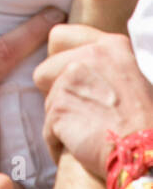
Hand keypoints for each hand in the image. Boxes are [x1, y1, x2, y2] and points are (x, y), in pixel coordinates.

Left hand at [34, 26, 152, 175]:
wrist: (149, 152)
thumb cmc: (149, 124)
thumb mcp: (137, 77)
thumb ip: (108, 66)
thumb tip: (86, 71)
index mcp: (111, 46)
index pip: (61, 36)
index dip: (58, 58)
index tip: (64, 75)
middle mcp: (89, 57)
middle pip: (46, 69)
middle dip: (53, 90)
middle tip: (76, 109)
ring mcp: (71, 80)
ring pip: (47, 101)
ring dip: (61, 119)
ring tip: (86, 135)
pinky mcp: (60, 108)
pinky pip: (48, 128)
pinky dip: (59, 143)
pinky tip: (79, 150)